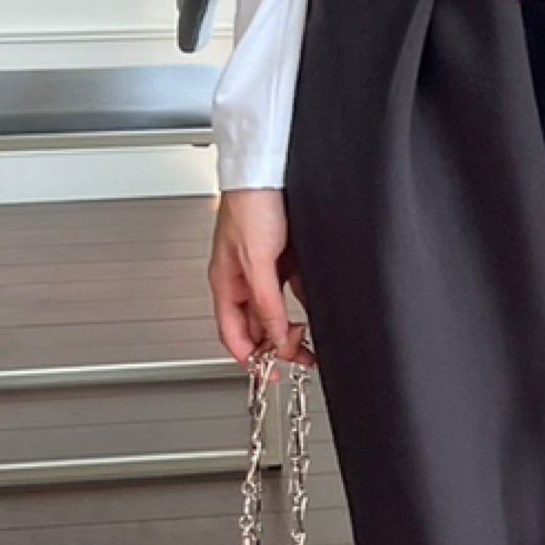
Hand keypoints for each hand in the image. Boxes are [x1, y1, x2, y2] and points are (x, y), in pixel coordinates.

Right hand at [208, 188, 311, 365]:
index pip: (233, 335)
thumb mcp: (257, 262)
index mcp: (225, 283)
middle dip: (277, 345)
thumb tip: (277, 338)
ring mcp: (264, 269)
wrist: (269, 171)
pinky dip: (305, 302)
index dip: (251, 358)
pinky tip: (318, 310)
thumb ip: (266, 303)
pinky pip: (294, 289)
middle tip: (302, 358)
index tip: (272, 373)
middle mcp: (243, 280)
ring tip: (312, 342)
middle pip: (257, 326)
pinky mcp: (284, 256)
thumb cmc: (251, 205)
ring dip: (293, 327)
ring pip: (277, 310)